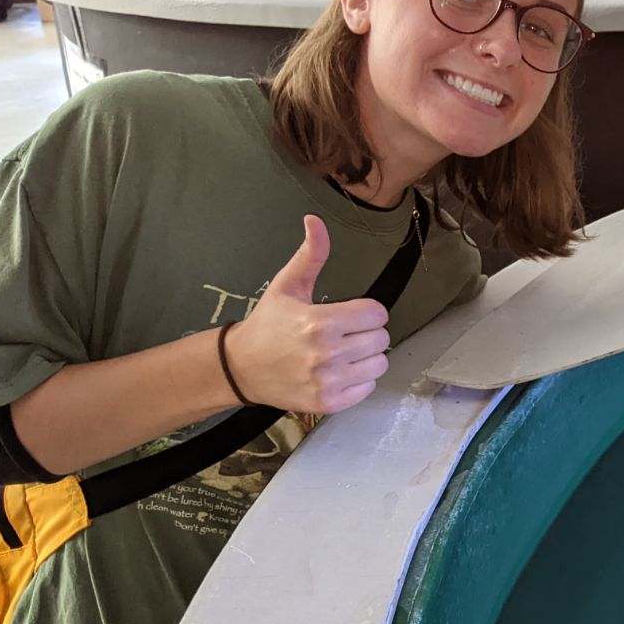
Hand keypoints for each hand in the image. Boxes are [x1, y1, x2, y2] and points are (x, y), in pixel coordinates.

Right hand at [222, 215, 390, 413]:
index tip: (350, 314)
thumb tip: (315, 220)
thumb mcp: (287, 286)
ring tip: (344, 352)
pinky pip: (369, 388)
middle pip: (381, 338)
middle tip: (345, 333)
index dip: (366, 311)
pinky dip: (359, 380)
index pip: (376, 314)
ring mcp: (329, 381)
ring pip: (380, 364)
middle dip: (367, 333)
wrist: (241, 368)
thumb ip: (311, 255)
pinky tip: (339, 371)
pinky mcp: (329, 402)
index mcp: (321, 323)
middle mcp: (327, 354)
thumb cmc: (268, 324)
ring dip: (367, 357)